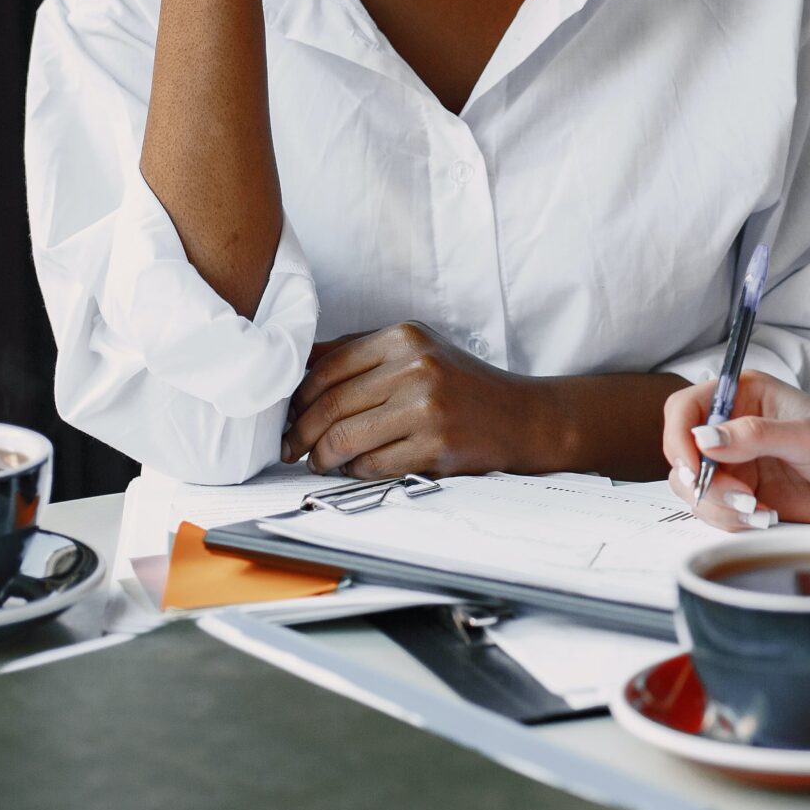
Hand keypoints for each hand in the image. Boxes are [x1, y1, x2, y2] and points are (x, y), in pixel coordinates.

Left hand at [281, 322, 541, 477]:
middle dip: (301, 433)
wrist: (520, 416)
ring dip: (322, 457)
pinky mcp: (436, 445)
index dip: (298, 398)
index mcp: (405, 337)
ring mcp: (427, 407)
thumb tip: (299, 365)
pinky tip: (354, 469)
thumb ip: (362, 353)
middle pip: (331, 405)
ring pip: (346, 439)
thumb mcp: (417, 349)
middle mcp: (415, 366)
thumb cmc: (461, 384)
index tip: (288, 416)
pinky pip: (373, 465)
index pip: (328, 367)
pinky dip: (355, 471)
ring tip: (318, 462)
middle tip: (291, 447)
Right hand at [661, 371, 809, 530]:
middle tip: (742, 496)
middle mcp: (734, 428)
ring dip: (720, 506)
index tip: (693, 468)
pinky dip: (733, 520)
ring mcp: (737, 464)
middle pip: (682, 454)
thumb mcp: (808, 436)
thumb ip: (754, 436)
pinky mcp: (745, 496)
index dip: (679, 437)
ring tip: (761, 510)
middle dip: (704, 482)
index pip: (685, 408)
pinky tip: (766, 517)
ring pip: (694, 489)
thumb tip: (704, 438)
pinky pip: (715, 512)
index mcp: (745, 396)